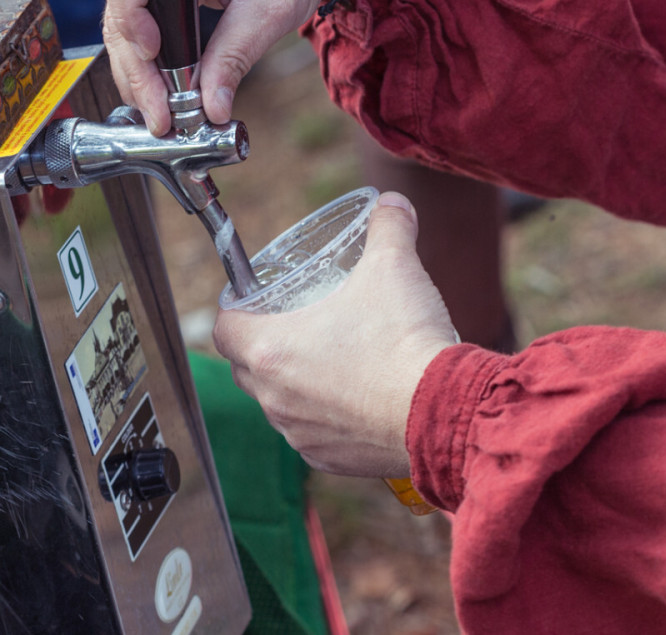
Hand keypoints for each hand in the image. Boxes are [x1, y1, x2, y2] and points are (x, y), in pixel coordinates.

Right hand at [98, 0, 348, 133]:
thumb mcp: (272, 6)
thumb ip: (236, 56)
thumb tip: (211, 110)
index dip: (130, 14)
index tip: (154, 54)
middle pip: (119, 0)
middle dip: (135, 62)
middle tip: (158, 111)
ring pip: (124, 13)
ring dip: (137, 65)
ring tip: (159, 112)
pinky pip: (140, 13)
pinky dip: (148, 53)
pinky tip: (159, 89)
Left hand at [212, 194, 457, 477]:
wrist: (441, 410)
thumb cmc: (405, 341)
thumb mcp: (394, 266)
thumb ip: (389, 229)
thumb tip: (392, 206)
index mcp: (271, 350)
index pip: (224, 329)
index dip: (236, 310)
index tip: (253, 301)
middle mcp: (275, 398)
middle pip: (246, 367)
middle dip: (265, 344)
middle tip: (297, 323)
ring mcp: (300, 433)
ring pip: (280, 403)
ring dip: (297, 382)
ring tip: (333, 359)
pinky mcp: (329, 459)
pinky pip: (313, 434)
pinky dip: (327, 416)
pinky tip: (359, 398)